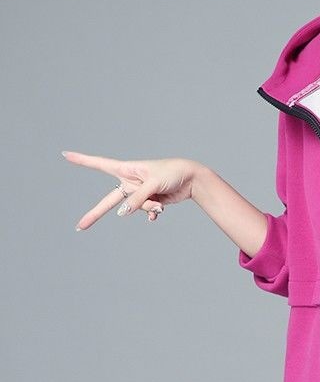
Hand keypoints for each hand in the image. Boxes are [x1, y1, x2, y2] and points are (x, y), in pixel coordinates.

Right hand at [62, 150, 201, 229]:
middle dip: (95, 214)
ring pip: (135, 208)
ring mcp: (139, 192)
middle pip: (109, 200)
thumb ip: (137, 199)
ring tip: (161, 202)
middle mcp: (130, 181)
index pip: (99, 164)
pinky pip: (145, 212)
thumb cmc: (172, 173)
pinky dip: (152, 213)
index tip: (65, 154)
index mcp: (127, 169)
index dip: (82, 160)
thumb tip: (122, 214)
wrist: (192, 179)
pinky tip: (160, 210)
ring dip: (148, 207)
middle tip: (79, 227)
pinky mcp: (150, 200)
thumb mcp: (153, 184)